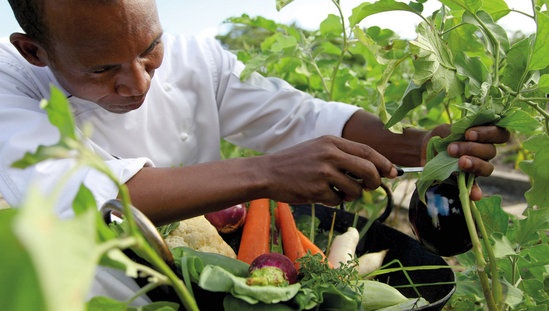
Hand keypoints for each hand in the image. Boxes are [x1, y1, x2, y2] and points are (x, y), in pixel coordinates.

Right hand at [260, 135, 396, 205]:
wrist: (267, 173)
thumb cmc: (295, 162)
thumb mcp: (319, 149)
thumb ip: (343, 155)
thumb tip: (374, 170)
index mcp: (332, 142)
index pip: (367, 151)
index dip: (384, 163)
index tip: (394, 172)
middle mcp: (330, 154)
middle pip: (368, 169)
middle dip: (375, 181)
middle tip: (371, 187)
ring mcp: (324, 172)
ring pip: (355, 189)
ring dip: (351, 195)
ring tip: (336, 191)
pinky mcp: (317, 189)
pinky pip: (338, 200)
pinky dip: (334, 201)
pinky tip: (320, 194)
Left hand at [425, 124, 510, 199]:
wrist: (426, 148)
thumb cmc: (441, 136)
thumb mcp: (445, 129)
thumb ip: (455, 131)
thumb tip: (465, 138)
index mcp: (484, 137)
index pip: (500, 134)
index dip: (489, 133)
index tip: (468, 134)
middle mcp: (484, 152)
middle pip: (491, 151)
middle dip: (472, 148)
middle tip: (452, 149)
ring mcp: (478, 167)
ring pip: (487, 168)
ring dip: (474, 164)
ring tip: (460, 162)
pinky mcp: (467, 181)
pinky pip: (475, 187)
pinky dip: (475, 191)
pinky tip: (475, 195)